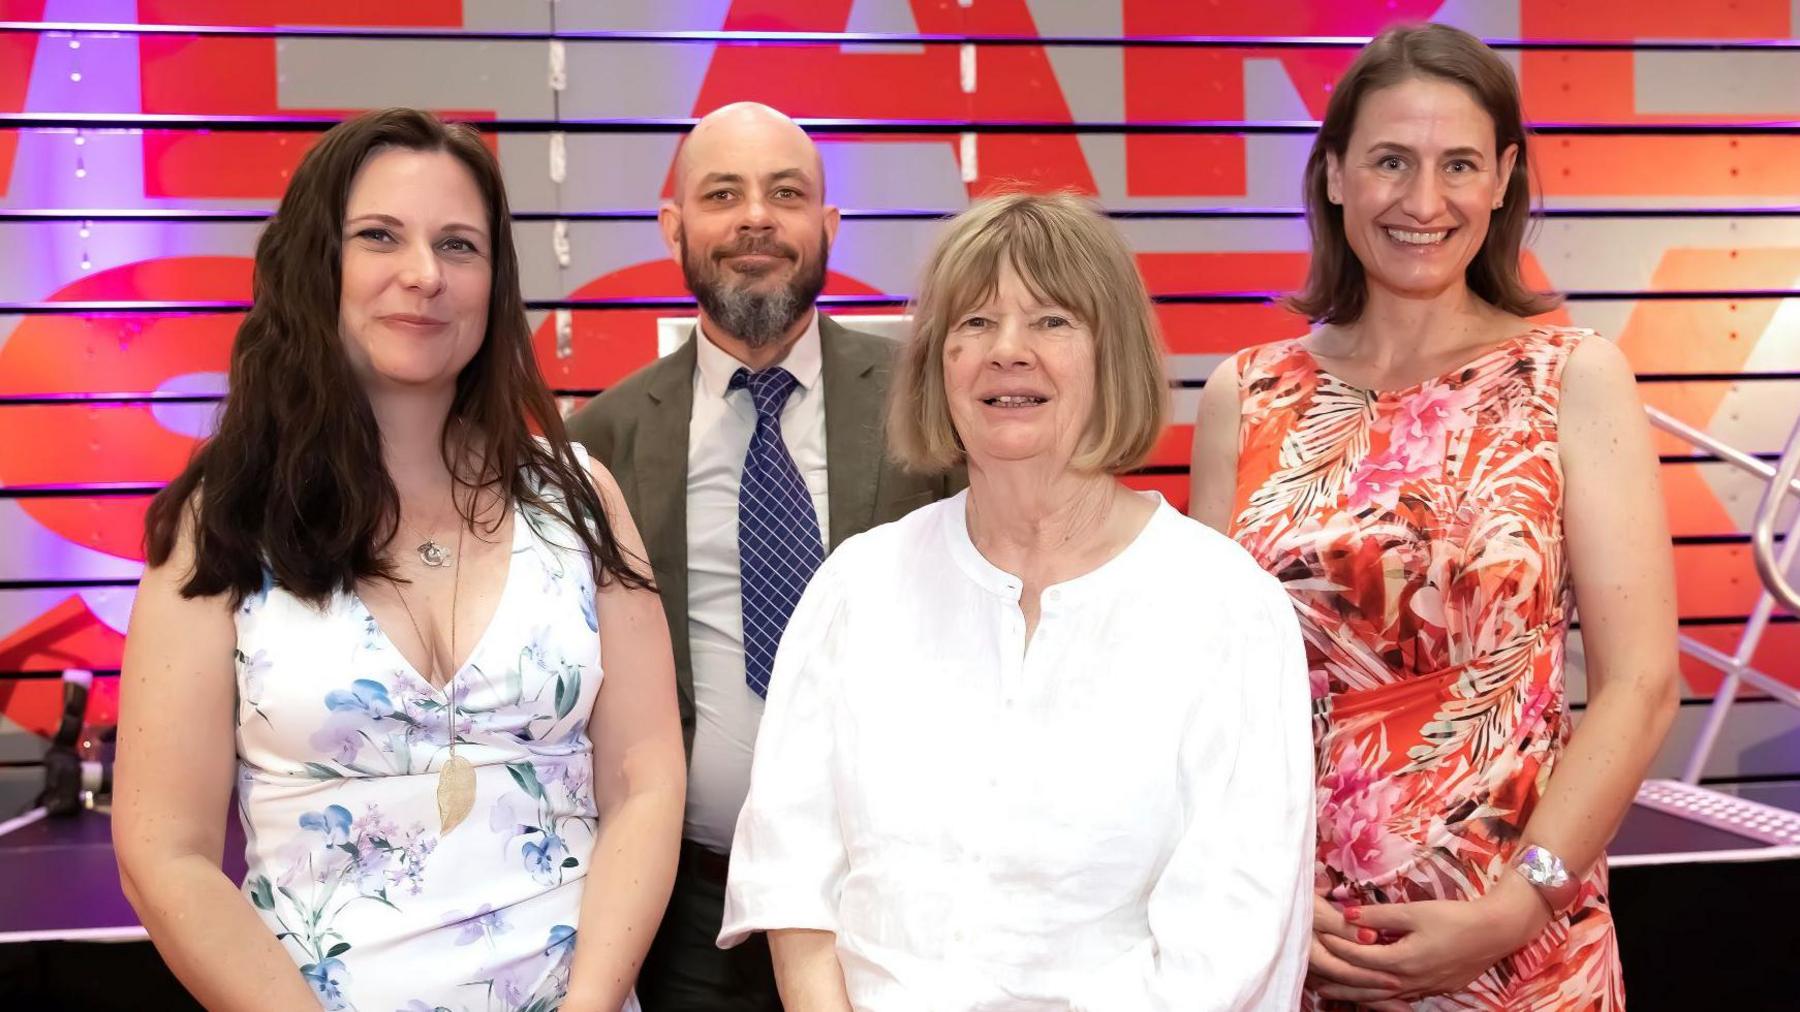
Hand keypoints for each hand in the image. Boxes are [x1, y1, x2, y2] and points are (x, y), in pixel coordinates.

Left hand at [1315, 880, 1548, 1001]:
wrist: (1496, 933)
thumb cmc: (1455, 918)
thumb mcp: (1415, 911)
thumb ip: (1379, 913)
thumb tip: (1346, 913)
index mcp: (1402, 960)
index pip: (1358, 958)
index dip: (1336, 948)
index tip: (1316, 939)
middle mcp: (1409, 981)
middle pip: (1364, 986)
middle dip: (1337, 982)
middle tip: (1311, 979)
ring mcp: (1422, 988)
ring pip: (1380, 997)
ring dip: (1354, 995)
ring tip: (1329, 993)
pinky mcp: (1433, 989)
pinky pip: (1397, 998)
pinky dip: (1378, 998)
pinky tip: (1369, 996)